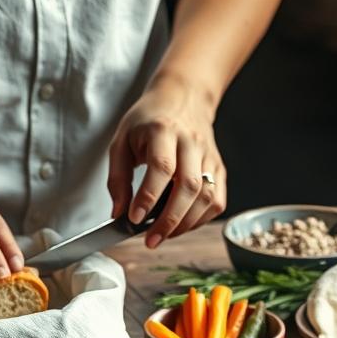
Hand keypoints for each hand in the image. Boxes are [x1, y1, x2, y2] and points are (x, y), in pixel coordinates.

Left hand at [107, 77, 226, 248]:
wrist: (184, 98)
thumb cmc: (148, 121)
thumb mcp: (121, 141)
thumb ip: (117, 178)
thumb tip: (119, 213)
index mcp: (163, 131)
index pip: (161, 167)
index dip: (149, 196)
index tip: (134, 218)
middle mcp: (191, 142)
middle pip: (188, 186)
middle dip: (169, 220)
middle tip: (150, 239)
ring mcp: (209, 156)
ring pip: (207, 197)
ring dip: (186, 224)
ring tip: (163, 235)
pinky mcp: (219, 168)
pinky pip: (217, 200)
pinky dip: (201, 219)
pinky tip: (182, 224)